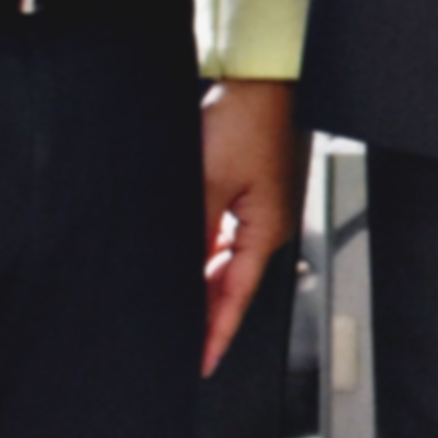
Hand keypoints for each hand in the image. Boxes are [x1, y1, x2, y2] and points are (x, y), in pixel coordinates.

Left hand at [198, 80, 300, 375]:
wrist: (261, 75)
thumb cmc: (248, 117)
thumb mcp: (208, 180)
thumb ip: (193, 231)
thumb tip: (177, 271)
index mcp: (267, 229)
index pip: (235, 296)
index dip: (216, 332)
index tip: (200, 362)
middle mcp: (267, 224)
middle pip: (230, 282)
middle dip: (204, 310)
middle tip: (175, 337)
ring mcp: (258, 206)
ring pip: (224, 258)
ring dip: (199, 278)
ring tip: (170, 298)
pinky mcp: (247, 188)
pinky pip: (222, 232)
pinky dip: (201, 249)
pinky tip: (182, 252)